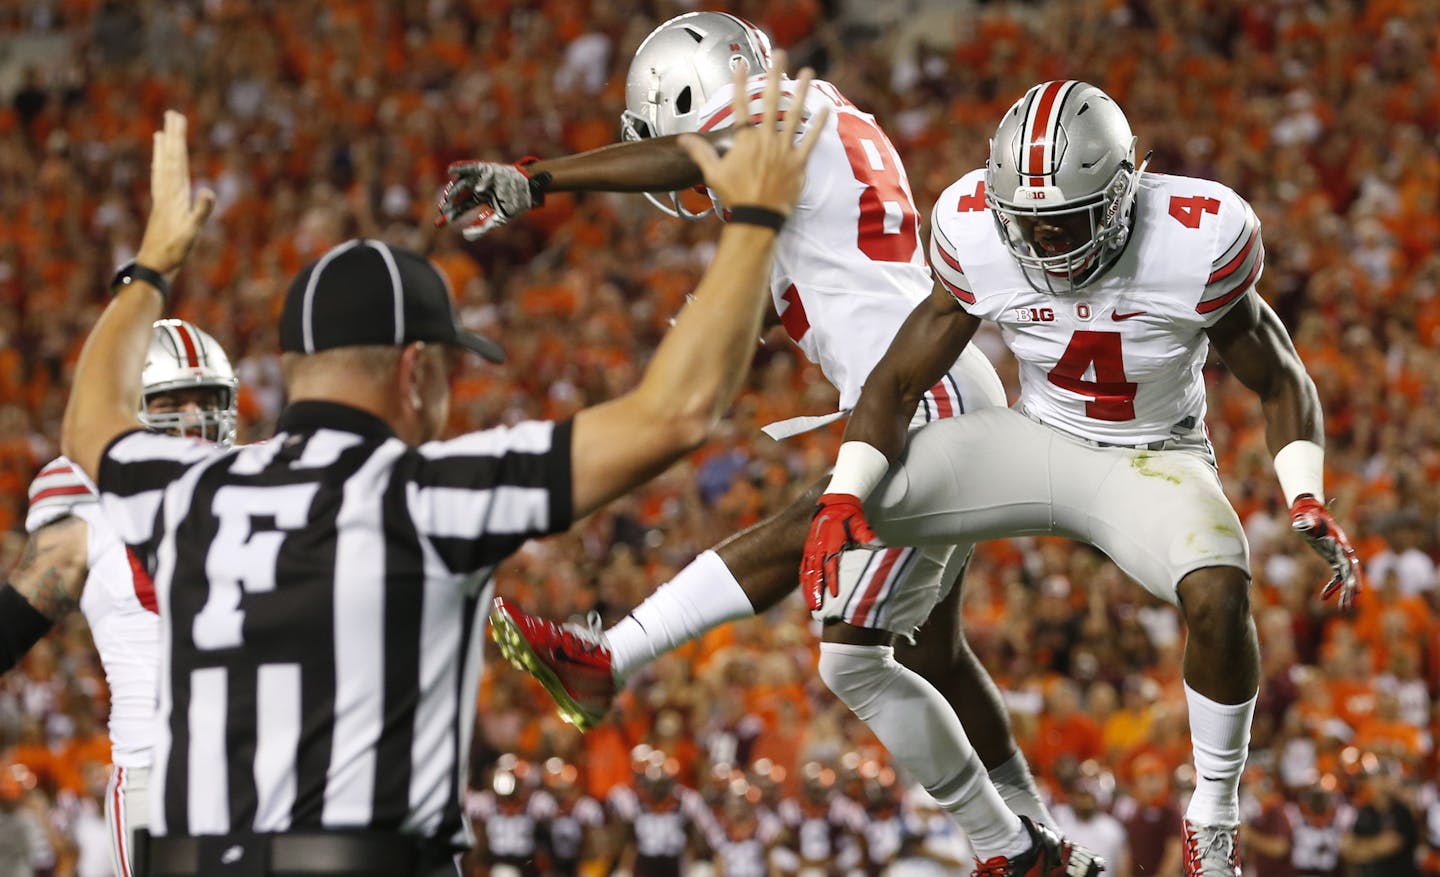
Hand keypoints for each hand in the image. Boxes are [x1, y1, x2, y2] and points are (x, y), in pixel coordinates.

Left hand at [135, 111, 215, 278]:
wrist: (152, 267)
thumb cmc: (173, 252)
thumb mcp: (191, 233)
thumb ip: (200, 212)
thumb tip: (209, 190)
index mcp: (173, 194)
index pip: (177, 159)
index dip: (177, 138)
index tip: (176, 118)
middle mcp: (166, 192)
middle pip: (170, 158)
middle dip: (172, 136)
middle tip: (172, 114)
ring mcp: (163, 200)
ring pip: (163, 167)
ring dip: (164, 150)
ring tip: (161, 133)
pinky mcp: (162, 208)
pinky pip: (161, 181)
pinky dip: (160, 168)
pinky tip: (160, 166)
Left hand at [436, 160, 551, 239]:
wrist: (530, 190)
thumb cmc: (516, 205)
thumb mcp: (498, 220)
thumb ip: (482, 228)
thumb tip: (464, 235)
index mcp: (482, 198)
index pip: (463, 206)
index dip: (452, 214)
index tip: (440, 223)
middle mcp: (480, 187)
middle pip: (461, 193)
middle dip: (450, 202)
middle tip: (443, 210)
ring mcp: (483, 178)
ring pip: (464, 181)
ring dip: (454, 189)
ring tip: (447, 198)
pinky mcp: (488, 169)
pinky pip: (472, 168)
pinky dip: (462, 167)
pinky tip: (451, 170)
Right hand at [678, 50, 827, 217]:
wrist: (756, 217)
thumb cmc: (734, 195)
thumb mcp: (713, 173)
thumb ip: (700, 151)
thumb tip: (683, 139)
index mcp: (744, 140)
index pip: (741, 106)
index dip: (740, 84)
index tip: (741, 65)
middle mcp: (765, 140)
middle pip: (771, 101)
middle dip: (775, 75)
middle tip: (779, 55)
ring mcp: (783, 150)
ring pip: (794, 114)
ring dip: (801, 92)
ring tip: (807, 73)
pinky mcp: (798, 163)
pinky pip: (810, 140)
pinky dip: (818, 125)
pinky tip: (825, 110)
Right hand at [800, 493, 877, 609]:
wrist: (834, 502)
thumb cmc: (850, 515)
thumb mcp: (860, 524)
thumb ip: (867, 535)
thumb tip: (879, 546)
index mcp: (832, 542)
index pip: (832, 565)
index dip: (833, 580)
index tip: (835, 595)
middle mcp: (819, 546)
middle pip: (816, 573)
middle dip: (816, 591)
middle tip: (816, 608)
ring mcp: (812, 547)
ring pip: (807, 571)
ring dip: (809, 588)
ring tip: (811, 605)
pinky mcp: (809, 547)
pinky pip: (804, 565)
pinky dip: (804, 578)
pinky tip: (806, 589)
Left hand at [1290, 494, 1363, 609]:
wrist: (1311, 513)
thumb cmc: (1308, 517)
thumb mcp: (1306, 520)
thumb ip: (1305, 523)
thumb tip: (1299, 523)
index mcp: (1339, 543)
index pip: (1349, 562)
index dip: (1352, 576)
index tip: (1355, 589)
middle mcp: (1343, 551)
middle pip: (1351, 572)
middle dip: (1351, 588)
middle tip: (1351, 603)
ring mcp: (1339, 556)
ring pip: (1345, 577)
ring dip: (1344, 593)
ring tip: (1344, 609)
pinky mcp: (1334, 559)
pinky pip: (1336, 576)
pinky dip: (1331, 587)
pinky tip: (1322, 598)